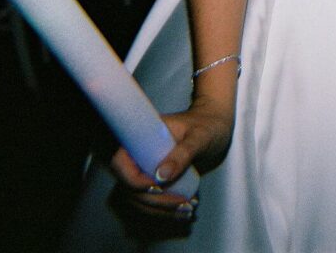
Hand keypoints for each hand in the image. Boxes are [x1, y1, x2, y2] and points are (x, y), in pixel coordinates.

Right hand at [109, 97, 232, 221]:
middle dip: (153, 200)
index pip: (120, 161)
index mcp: (143, 135)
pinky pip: (150, 201)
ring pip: (138, 198)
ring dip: (159, 210)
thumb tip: (160, 176)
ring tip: (186, 209)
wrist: (216, 127)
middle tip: (180, 202)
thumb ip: (183, 153)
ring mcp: (145, 169)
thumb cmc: (208, 125)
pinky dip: (164, 210)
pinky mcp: (154, 181)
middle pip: (129, 187)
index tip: (156, 186)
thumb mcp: (200, 137)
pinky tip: (184, 210)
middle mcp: (139, 154)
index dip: (131, 179)